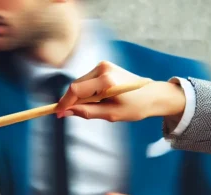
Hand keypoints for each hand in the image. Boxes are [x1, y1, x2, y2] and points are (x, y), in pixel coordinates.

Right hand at [55, 61, 185, 123]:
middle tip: (68, 114)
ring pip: (80, 82)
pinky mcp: (104, 65)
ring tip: (89, 107)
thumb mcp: (110, 114)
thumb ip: (87, 112)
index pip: (76, 90)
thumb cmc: (135, 107)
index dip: (64, 102)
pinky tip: (94, 99)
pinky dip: (85, 90)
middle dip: (70, 100)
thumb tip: (66, 113)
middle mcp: (103, 69)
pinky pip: (87, 80)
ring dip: (78, 96)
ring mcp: (103, 65)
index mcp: (107, 81)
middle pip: (76, 85)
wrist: (153, 94)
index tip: (57, 113)